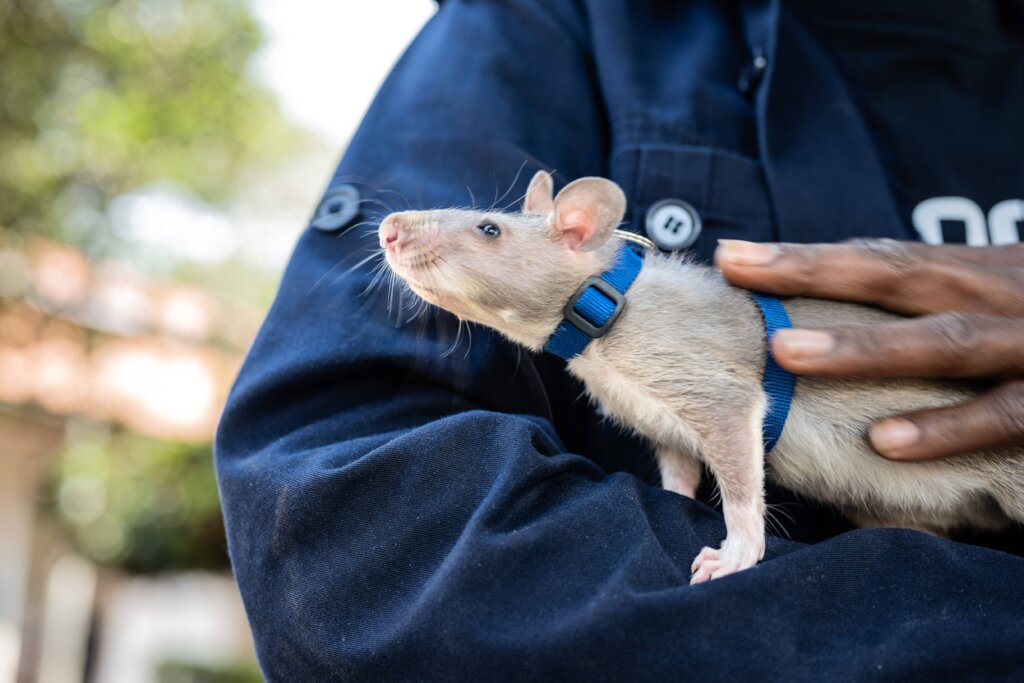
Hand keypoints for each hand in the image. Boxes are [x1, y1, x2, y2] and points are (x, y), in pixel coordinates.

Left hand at [715, 238, 1023, 460]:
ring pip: (947, 341)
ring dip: (864, 348)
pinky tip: (884, 441)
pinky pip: (1004, 415)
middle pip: (902, 275)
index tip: (731, 256)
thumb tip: (844, 338)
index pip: (885, 260)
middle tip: (734, 271)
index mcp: (982, 275)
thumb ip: (942, 315)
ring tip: (785, 353)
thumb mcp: (1008, 307)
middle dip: (815, 273)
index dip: (807, 259)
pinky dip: (947, 427)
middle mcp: (1005, 295)